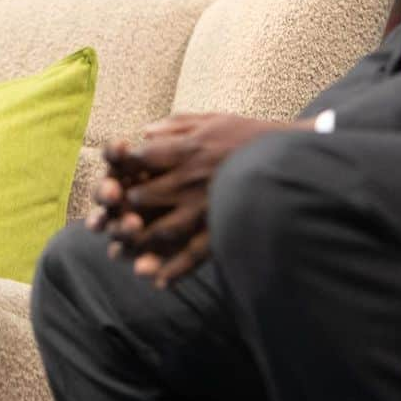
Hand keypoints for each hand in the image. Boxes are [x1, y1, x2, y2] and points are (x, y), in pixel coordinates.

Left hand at [100, 113, 307, 286]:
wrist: (289, 158)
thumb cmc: (248, 135)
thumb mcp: (211, 119)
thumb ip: (175, 125)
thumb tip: (145, 132)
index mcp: (186, 149)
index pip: (141, 158)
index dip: (120, 167)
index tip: (113, 175)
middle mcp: (191, 179)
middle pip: (145, 195)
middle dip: (123, 206)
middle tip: (110, 215)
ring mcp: (206, 207)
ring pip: (163, 229)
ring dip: (139, 240)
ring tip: (122, 250)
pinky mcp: (222, 228)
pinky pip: (195, 254)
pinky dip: (175, 270)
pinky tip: (157, 281)